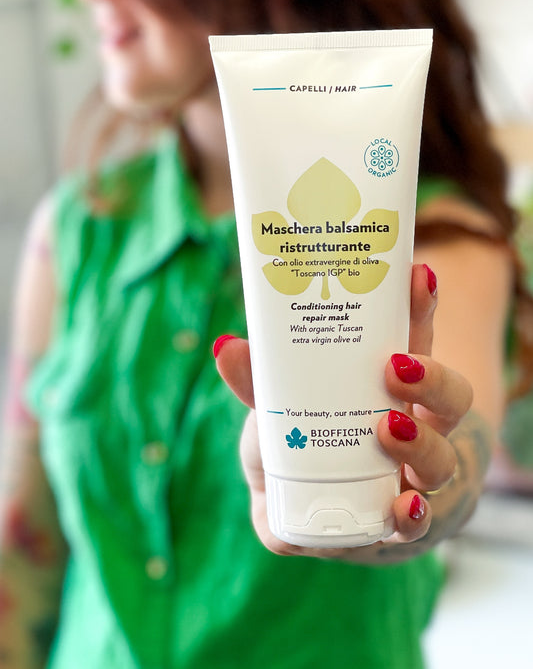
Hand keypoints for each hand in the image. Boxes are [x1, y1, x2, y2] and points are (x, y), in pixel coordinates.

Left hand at [215, 263, 472, 561]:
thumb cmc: (301, 448)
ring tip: (389, 428)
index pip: (416, 344)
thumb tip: (227, 347)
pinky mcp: (396, 527)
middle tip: (395, 365)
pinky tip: (404, 506)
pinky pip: (416, 525)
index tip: (416, 275)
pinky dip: (411, 515)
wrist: (309, 519)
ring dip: (421, 444)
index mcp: (391, 391)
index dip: (421, 310)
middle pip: (450, 399)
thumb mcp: (278, 410)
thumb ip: (257, 384)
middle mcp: (415, 431)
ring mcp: (413, 480)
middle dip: (431, 378)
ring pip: (442, 461)